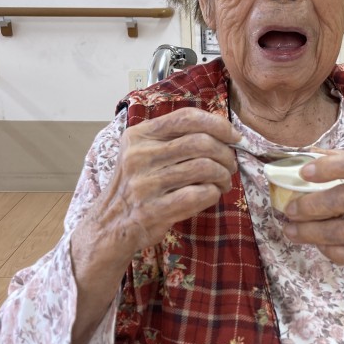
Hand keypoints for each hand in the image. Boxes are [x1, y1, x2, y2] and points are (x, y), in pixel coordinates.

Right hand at [81, 107, 239, 260]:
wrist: (109, 226)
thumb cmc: (137, 186)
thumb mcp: (143, 153)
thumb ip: (174, 137)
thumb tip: (222, 130)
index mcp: (139, 136)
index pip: (187, 117)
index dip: (218, 124)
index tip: (234, 136)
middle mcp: (139, 156)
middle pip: (200, 142)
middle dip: (226, 153)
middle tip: (230, 165)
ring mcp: (144, 184)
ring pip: (204, 167)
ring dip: (223, 175)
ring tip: (223, 182)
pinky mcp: (153, 210)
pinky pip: (199, 194)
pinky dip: (214, 193)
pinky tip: (212, 195)